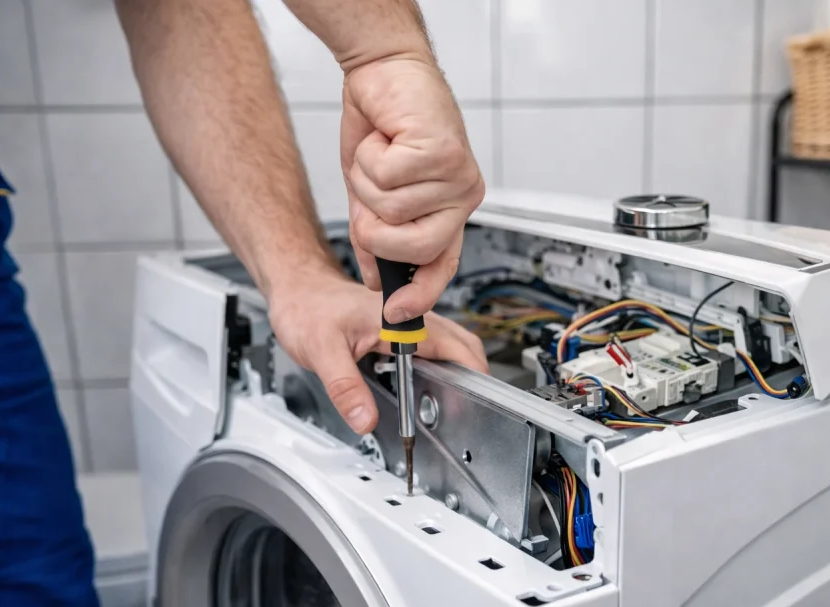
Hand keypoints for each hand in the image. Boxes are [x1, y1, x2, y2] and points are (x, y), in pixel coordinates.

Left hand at [269, 271, 488, 434]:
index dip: (470, 379)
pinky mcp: (403, 329)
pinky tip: (427, 387)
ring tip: (450, 404)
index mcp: (403, 320)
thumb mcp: (321, 351)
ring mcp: (411, 322)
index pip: (456, 348)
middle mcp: (413, 318)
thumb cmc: (308, 307)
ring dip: (459, 373)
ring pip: (453, 346)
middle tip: (466, 410)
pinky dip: (442, 368)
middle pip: (465, 346)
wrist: (298, 288)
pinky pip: (435, 348)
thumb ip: (345, 387)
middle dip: (475, 378)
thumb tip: (366, 418)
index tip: (466, 407)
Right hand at [341, 56, 484, 325]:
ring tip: (381, 153)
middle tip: (368, 192)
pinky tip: (384, 137)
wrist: (384, 71)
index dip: (420, 293)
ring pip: (394, 210)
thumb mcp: (372, 194)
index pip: (441, 265)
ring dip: (369, 180)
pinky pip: (390, 177)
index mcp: (448, 211)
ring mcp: (457, 176)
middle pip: (414, 247)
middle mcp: (460, 197)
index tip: (397, 311)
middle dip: (374, 227)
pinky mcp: (445, 152)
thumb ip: (377, 235)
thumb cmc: (382, 127)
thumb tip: (377, 277)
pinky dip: (371, 156)